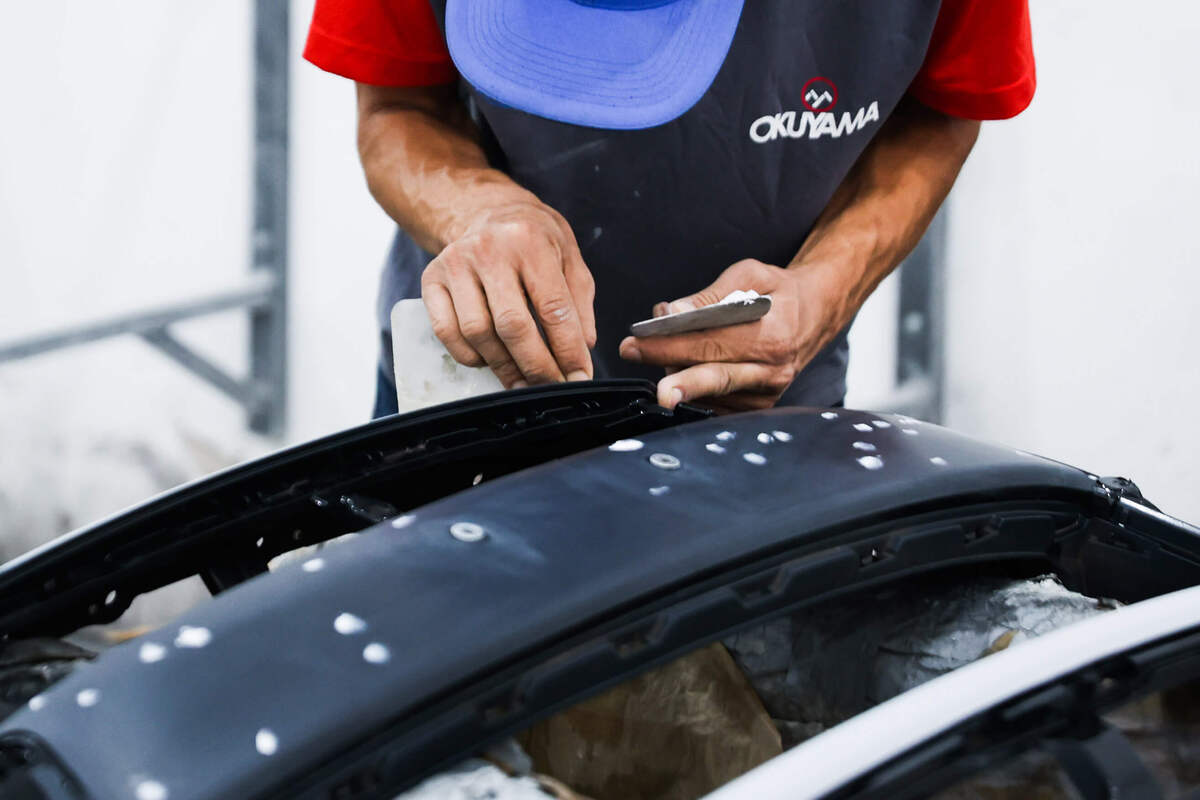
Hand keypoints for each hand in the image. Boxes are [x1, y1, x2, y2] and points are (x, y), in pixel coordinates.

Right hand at [421, 199, 596, 387]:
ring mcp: (455, 265)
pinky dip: (470, 356)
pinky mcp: (431, 280)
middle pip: (512, 325)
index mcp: (530, 242)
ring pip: (478, 333)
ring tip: (523, 381)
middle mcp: (489, 251)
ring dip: (504, 366)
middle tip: (551, 386)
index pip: (552, 307)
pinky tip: (489, 360)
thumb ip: (579, 302)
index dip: (568, 349)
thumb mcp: (569, 257)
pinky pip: (446, 332)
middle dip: (536, 366)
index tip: (579, 376)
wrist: (485, 211)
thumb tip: (584, 347)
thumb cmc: (532, 239)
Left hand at [619, 259, 836, 412]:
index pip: (711, 344)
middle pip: (710, 376)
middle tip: (632, 358)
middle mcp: (773, 371)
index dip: (669, 344)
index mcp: (773, 337)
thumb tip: (672, 313)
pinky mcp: (760, 406)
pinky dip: (693, 388)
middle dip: (666, 370)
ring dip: (677, 373)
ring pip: (709, 393)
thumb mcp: (750, 275)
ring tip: (661, 350)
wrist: (816, 314)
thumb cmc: (779, 292)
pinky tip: (680, 368)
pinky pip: (717, 403)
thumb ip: (710, 296)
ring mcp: (767, 394)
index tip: (636, 341)